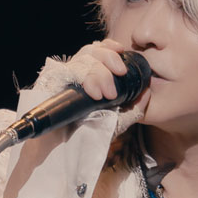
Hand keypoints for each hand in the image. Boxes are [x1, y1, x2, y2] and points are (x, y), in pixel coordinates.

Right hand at [33, 39, 150, 133]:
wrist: (64, 150)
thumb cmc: (89, 134)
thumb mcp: (117, 121)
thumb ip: (134, 108)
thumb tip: (148, 92)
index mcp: (91, 74)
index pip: (99, 49)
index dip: (110, 47)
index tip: (122, 51)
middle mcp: (76, 71)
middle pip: (92, 50)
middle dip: (108, 62)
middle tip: (116, 86)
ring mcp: (63, 76)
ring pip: (82, 58)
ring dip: (98, 74)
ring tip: (106, 95)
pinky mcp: (50, 82)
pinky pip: (65, 70)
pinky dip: (82, 77)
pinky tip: (92, 92)